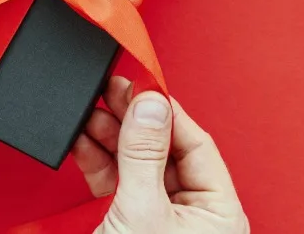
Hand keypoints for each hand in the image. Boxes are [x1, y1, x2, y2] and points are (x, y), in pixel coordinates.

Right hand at [72, 76, 248, 233]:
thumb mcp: (141, 211)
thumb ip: (144, 154)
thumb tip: (150, 103)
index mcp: (219, 213)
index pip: (197, 144)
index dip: (166, 111)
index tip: (139, 84)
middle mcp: (197, 216)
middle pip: (166, 151)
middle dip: (134, 120)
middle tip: (111, 88)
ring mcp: (165, 223)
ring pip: (140, 166)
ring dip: (112, 137)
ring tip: (90, 110)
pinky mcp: (135, 228)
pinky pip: (122, 185)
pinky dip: (101, 162)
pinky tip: (84, 141)